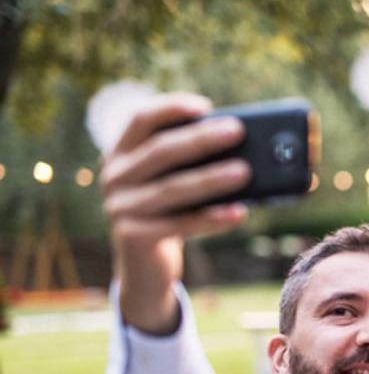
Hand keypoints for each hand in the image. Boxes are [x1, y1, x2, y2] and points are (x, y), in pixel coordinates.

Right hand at [100, 93, 250, 332]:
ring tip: (245, 172)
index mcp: (121, 152)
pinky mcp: (132, 236)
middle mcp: (114, 176)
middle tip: (238, 131)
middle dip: (201, 139)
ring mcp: (119, 207)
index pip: (140, 119)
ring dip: (211, 179)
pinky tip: (239, 213)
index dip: (171, 108)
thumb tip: (250, 152)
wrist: (145, 266)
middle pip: (161, 151)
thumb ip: (194, 164)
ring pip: (172, 189)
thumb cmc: (170, 213)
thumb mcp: (174, 183)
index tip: (205, 106)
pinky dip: (212, 218)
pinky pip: (180, 224)